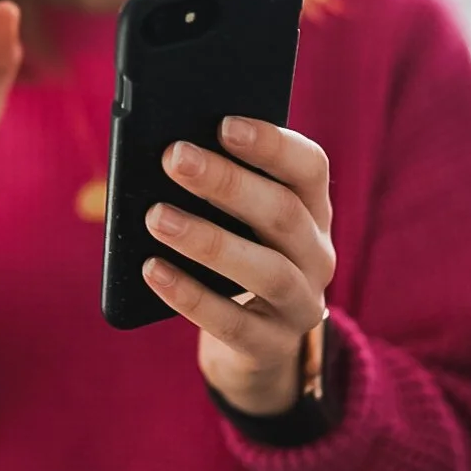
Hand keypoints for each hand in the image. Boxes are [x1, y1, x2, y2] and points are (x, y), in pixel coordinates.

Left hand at [142, 117, 334, 415]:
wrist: (252, 344)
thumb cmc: (233, 257)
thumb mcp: (235, 221)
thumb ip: (213, 188)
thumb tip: (162, 154)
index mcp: (312, 210)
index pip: (309, 167)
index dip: (271, 144)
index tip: (224, 124)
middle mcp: (317, 254)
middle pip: (283, 212)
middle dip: (226, 182)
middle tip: (173, 158)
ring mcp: (301, 304)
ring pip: (266, 270)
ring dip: (208, 240)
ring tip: (155, 217)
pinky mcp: (272, 346)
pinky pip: (234, 323)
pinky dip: (191, 296)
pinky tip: (153, 270)